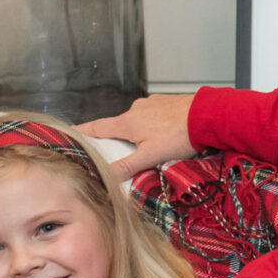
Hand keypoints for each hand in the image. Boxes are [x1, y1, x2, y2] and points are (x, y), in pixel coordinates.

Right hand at [78, 92, 199, 181]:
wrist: (207, 116)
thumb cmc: (179, 136)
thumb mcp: (151, 156)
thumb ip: (127, 166)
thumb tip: (105, 175)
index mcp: (127, 122)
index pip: (97, 127)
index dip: (83, 132)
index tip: (71, 133)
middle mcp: (135, 109)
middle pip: (118, 125)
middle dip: (116, 138)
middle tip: (118, 152)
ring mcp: (151, 104)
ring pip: (137, 120)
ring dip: (138, 132)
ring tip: (148, 146)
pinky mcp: (166, 102)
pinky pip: (153, 115)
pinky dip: (153, 125)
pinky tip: (164, 134)